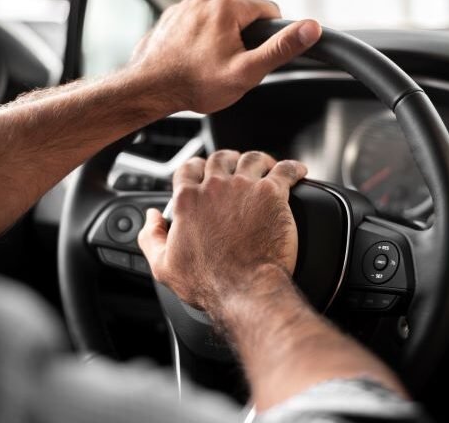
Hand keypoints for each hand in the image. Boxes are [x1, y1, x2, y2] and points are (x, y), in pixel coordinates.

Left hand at [128, 0, 321, 113]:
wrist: (150, 89)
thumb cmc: (195, 84)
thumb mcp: (247, 71)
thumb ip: (281, 48)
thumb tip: (310, 28)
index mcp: (227, 7)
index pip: (268, 11)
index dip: (269, 37)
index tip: (255, 56)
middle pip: (242, 16)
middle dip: (242, 40)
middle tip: (230, 67)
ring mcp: (185, 7)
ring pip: (219, 21)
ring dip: (220, 40)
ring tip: (208, 66)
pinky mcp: (171, 17)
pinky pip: (197, 25)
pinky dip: (199, 41)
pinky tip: (192, 61)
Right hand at [137, 150, 307, 317]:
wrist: (245, 290)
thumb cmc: (208, 283)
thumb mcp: (164, 266)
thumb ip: (152, 236)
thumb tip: (151, 218)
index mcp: (188, 200)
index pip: (188, 168)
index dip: (196, 168)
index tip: (203, 173)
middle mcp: (216, 187)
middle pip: (221, 157)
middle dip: (227, 160)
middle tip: (235, 168)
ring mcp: (246, 188)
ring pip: (253, 158)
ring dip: (259, 160)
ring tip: (266, 167)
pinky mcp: (273, 194)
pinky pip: (286, 169)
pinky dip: (292, 168)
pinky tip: (297, 171)